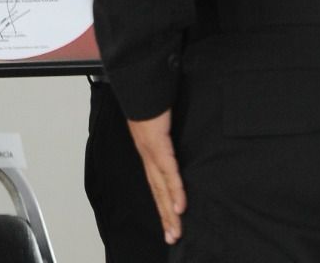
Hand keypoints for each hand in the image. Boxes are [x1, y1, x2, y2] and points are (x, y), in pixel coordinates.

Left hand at [126, 110, 185, 243]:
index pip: (156, 183)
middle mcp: (147, 155)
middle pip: (157, 191)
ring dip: (169, 211)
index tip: (169, 222)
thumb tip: (177, 140)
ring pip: (161, 187)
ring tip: (176, 231)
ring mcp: (151, 150)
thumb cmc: (151, 98)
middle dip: (165, 216)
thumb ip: (168, 134)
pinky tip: (180, 206)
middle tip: (172, 237)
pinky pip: (168, 171)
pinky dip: (175, 189)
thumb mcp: (162, 121)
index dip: (162, 203)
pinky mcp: (157, 143)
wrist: (139, 81)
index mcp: (148, 151)